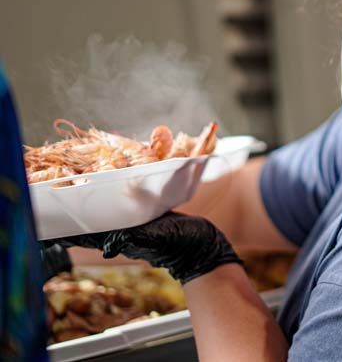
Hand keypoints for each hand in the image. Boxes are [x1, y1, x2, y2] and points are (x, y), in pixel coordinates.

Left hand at [46, 212, 240, 283]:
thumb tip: (106, 246)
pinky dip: (110, 200)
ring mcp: (132, 225)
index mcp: (119, 238)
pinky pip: (121, 208)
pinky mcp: (145, 217)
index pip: (83, 234)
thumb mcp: (157, 238)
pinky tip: (107, 191)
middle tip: (51, 200)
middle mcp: (122, 232)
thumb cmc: (181, 243)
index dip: (63, 229)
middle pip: (88, 223)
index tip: (43, 222)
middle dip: (70, 214)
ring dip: (87, 206)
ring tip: (70, 194)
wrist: (203, 245)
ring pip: (103, 215)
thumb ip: (132, 239)